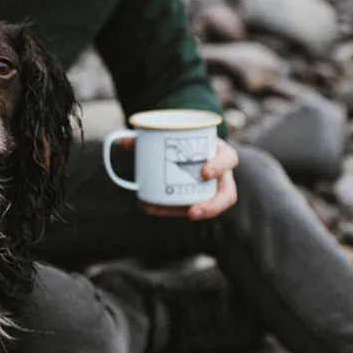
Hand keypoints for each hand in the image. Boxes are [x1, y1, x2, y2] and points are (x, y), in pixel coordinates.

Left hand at [120, 137, 239, 219]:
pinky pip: (190, 208)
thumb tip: (124, 143)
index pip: (229, 159)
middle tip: (193, 211)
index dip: (220, 166)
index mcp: (220, 153)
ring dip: (192, 214)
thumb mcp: (175, 134)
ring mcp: (212, 189)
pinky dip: (170, 210)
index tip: (204, 172)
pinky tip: (152, 209)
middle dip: (212, 206)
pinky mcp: (199, 198)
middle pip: (226, 195)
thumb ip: (150, 136)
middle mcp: (221, 174)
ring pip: (212, 207)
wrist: (191, 145)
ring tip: (173, 219)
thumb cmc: (185, 139)